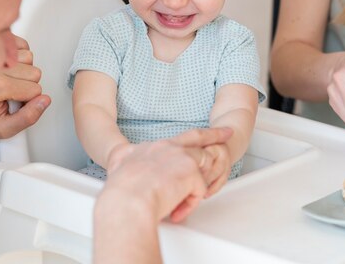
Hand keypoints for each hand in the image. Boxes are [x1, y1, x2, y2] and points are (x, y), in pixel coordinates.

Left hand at [0, 35, 49, 140]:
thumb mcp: (4, 129)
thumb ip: (28, 117)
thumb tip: (44, 101)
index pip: (34, 90)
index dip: (28, 100)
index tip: (13, 104)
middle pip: (34, 72)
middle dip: (27, 85)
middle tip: (10, 94)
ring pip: (29, 58)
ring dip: (24, 69)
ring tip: (8, 81)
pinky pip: (22, 44)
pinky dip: (20, 55)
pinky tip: (9, 68)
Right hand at [103, 127, 232, 222]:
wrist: (126, 201)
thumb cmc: (120, 192)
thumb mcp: (117, 165)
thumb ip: (123, 157)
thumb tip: (119, 156)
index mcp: (154, 147)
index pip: (181, 138)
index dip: (196, 136)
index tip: (207, 135)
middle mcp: (169, 147)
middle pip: (198, 138)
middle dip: (215, 135)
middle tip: (227, 133)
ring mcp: (181, 157)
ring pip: (202, 166)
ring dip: (197, 184)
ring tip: (186, 198)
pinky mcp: (190, 172)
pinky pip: (199, 191)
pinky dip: (189, 204)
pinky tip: (177, 211)